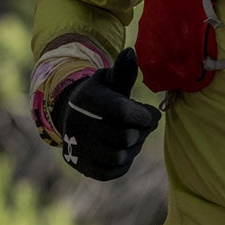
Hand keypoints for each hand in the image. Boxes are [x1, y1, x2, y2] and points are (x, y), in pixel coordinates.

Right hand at [52, 49, 158, 180]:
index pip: (123, 112)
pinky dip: (124, 163)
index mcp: (87, 100)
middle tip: (144, 125)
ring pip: (120, 157)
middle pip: (125, 137)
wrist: (73, 117)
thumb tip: (131, 52)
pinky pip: (112, 172)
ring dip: (134, 148)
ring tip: (134, 136)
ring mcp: (77, 149)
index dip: (145, 115)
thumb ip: (123, 70)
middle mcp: (77, 126)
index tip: (151, 114)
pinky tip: (124, 149)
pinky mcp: (82, 166)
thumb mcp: (109, 80)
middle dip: (141, 132)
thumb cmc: (100, 95)